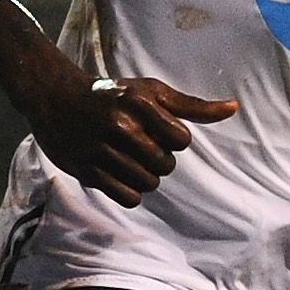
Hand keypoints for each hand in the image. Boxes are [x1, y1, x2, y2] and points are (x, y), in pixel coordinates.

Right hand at [24, 69, 237, 206]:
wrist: (55, 99)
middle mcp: (120, 126)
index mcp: (139, 104)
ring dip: (144, 177)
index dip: (174, 140)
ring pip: (148, 184)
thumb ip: (192, 106)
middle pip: (165, 166)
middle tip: (139, 146)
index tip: (157, 131)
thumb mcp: (150, 91)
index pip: (181, 141)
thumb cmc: (112, 95)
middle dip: (159, 159)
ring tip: (128, 159)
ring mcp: (101, 150)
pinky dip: (129, 191)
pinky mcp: (87, 171)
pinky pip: (128, 198)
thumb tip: (233, 108)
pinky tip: (119, 174)